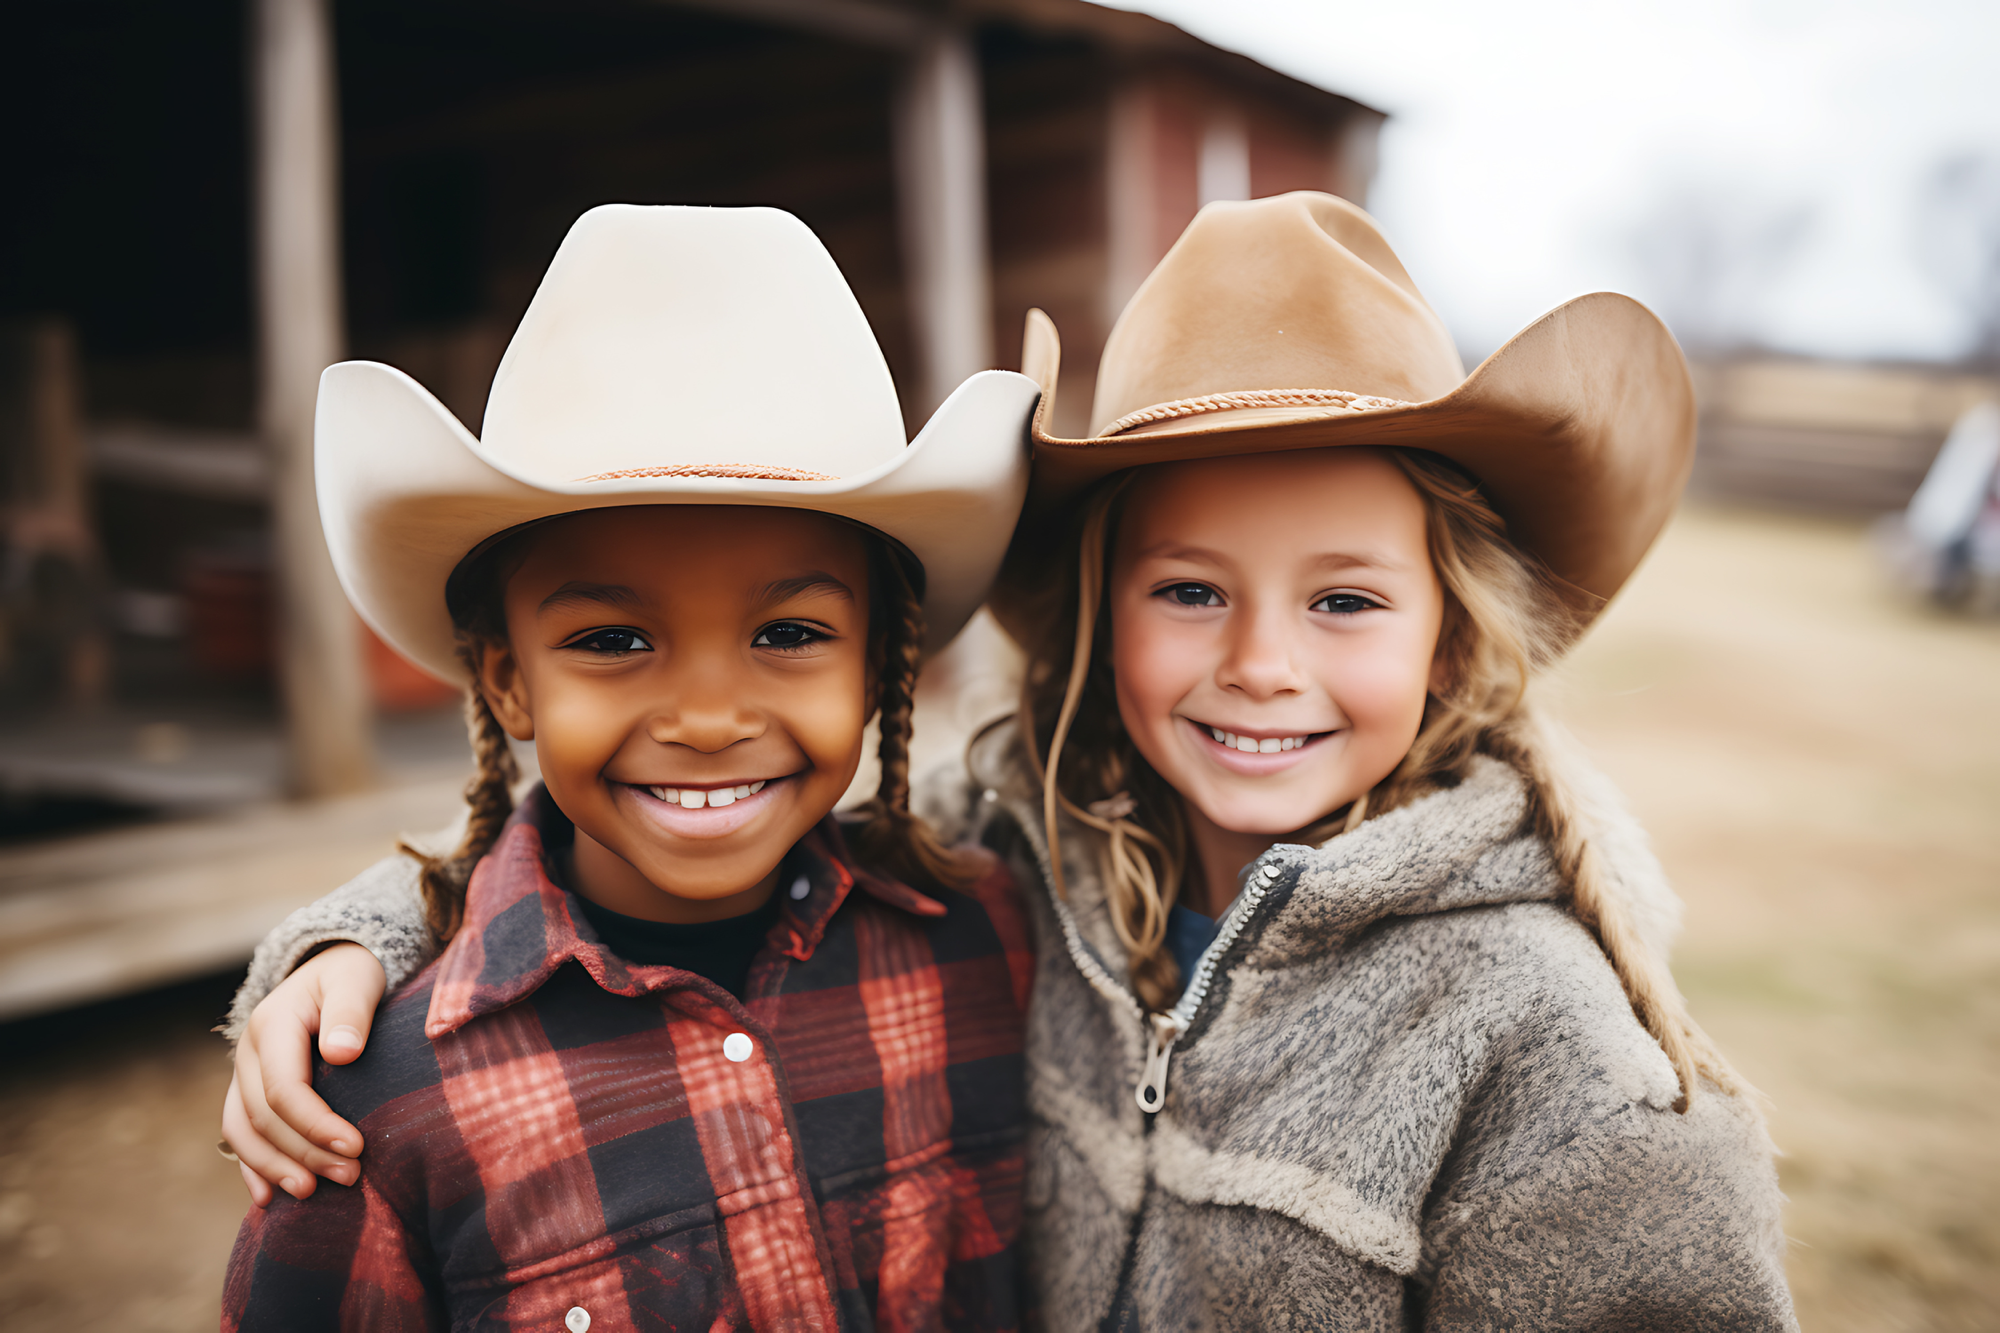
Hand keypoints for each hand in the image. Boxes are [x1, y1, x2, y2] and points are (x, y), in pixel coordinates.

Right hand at [219, 943, 385, 1203]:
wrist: (332, 966)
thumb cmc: (352, 974)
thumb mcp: (357, 979)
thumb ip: (351, 1010)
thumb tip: (343, 1053)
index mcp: (271, 1025)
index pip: (283, 1089)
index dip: (315, 1124)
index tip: (355, 1147)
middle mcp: (248, 1053)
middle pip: (264, 1118)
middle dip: (305, 1153)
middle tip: (350, 1176)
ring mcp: (243, 1074)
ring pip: (244, 1132)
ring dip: (274, 1167)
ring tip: (311, 1193)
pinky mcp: (249, 1090)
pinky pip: (240, 1133)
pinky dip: (252, 1166)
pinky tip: (269, 1197)